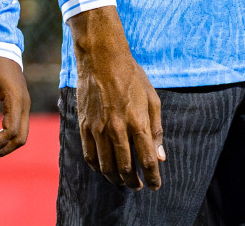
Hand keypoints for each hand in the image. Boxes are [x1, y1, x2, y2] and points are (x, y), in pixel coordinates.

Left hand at [0, 54, 29, 155]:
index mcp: (16, 100)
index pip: (12, 133)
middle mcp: (24, 105)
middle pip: (20, 139)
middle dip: (1, 149)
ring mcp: (24, 105)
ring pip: (21, 135)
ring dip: (4, 145)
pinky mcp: (19, 103)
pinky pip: (17, 126)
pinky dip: (6, 136)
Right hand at [69, 6, 163, 190]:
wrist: (101, 58)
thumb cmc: (131, 76)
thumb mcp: (152, 100)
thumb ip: (156, 130)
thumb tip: (160, 156)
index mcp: (137, 123)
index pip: (147, 161)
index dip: (153, 178)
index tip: (155, 186)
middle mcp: (117, 129)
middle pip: (125, 168)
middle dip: (133, 182)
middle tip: (138, 186)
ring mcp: (98, 128)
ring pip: (105, 165)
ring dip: (115, 178)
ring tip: (121, 181)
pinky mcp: (84, 124)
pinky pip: (88, 154)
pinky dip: (96, 166)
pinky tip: (102, 168)